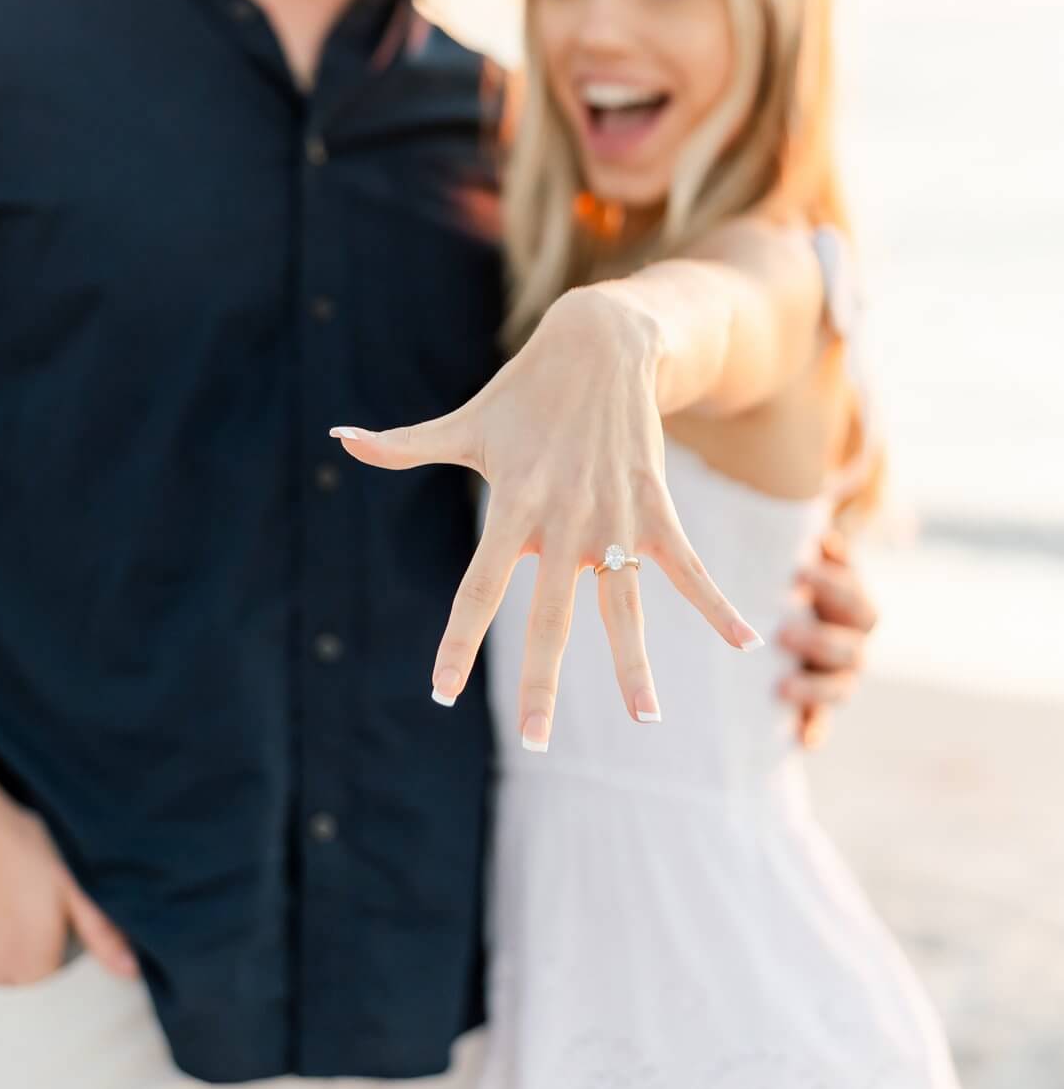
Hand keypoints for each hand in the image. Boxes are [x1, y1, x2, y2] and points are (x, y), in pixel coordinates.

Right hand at [0, 786, 138, 984]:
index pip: (59, 994)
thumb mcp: (70, 882)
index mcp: (36, 965)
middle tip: (29, 920)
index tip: (60, 939)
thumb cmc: (17, 844)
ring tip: (6, 920)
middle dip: (34, 971)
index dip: (63, 967)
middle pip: (26, 995)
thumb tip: (131, 971)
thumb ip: (101, 932)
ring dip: (4, 969)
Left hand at [332, 289, 762, 746]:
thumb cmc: (524, 393)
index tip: (438, 693)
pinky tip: (749, 642)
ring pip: (624, 607)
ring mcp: (615, 518)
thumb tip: (339, 436)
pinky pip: (689, 567)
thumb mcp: (465, 423)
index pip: (477, 590)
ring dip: (635, 666)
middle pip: (550, 617)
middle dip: (542, 684)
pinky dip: (717, 604)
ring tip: (647, 721)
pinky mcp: (656, 507)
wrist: (600, 343)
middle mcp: (563, 521)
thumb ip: (405, 445)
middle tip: (537, 744)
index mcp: (512, 507)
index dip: (457, 641)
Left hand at [776, 532, 877, 747]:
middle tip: (781, 633)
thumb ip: (818, 551)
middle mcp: (853, 647)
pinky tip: (802, 741)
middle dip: (819, 640)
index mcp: (855, 610)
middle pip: (851, 649)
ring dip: (813, 689)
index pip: (858, 602)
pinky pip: (818, 725)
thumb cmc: (792, 582)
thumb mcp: (806, 562)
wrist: (785, 622)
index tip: (799, 570)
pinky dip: (813, 732)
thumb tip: (825, 539)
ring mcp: (837, 680)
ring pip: (839, 690)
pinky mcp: (815, 709)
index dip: (834, 585)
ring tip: (780, 686)